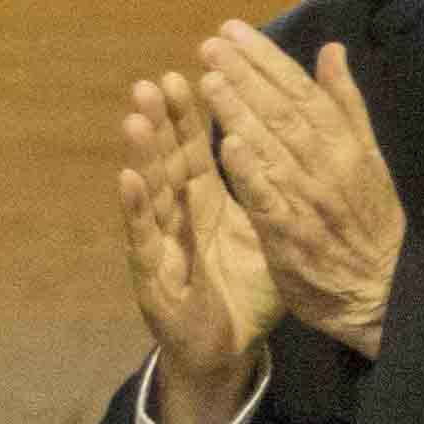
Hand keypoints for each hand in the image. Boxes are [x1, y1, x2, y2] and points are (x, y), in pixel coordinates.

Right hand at [117, 71, 280, 423]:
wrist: (228, 352)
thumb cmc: (244, 292)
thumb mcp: (269, 234)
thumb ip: (273, 189)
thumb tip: (296, 145)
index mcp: (206, 203)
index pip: (197, 149)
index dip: (192, 114)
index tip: (191, 71)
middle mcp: (178, 216)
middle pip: (168, 162)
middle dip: (161, 123)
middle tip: (153, 82)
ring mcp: (161, 244)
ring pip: (150, 193)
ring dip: (142, 156)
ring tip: (136, 118)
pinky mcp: (153, 278)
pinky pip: (144, 240)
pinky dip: (136, 210)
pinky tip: (128, 180)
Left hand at [197, 27, 405, 352]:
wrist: (380, 290)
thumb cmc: (368, 219)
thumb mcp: (369, 158)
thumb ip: (346, 104)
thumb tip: (332, 49)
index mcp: (345, 144)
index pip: (301, 91)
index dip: (266, 59)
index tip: (232, 30)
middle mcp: (328, 166)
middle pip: (283, 113)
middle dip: (245, 77)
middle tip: (211, 46)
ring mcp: (308, 200)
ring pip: (273, 150)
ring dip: (240, 114)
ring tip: (208, 80)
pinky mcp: (290, 235)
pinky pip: (268, 200)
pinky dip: (251, 173)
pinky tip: (228, 146)